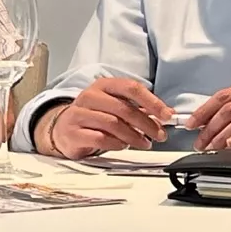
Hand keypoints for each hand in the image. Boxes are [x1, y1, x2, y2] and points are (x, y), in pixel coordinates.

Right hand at [43, 77, 168, 157]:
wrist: (63, 129)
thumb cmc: (94, 116)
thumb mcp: (115, 107)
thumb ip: (140, 109)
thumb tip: (167, 114)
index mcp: (104, 86)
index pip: (131, 88)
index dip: (152, 102)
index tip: (167, 115)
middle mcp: (90, 96)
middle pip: (124, 108)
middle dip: (146, 124)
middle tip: (159, 135)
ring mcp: (79, 114)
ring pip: (113, 124)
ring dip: (134, 136)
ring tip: (144, 143)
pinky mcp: (74, 132)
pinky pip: (100, 138)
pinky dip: (116, 144)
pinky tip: (123, 146)